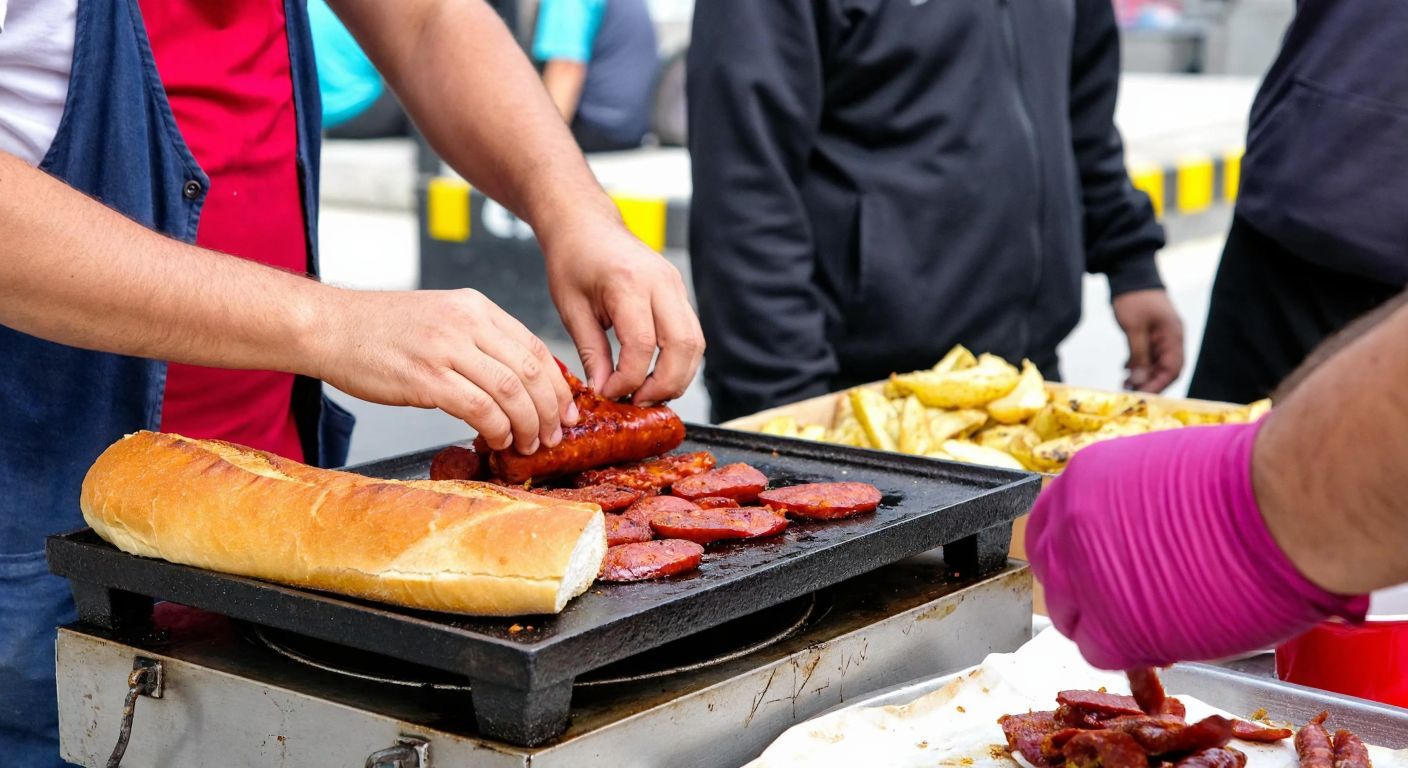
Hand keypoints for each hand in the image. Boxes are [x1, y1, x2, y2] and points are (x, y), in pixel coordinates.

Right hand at [311, 288, 575, 454]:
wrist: (330, 327)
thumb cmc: (381, 330)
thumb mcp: (441, 318)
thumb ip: (479, 342)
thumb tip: (516, 383)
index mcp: (476, 307)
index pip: (534, 347)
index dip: (556, 385)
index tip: (566, 410)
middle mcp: (467, 323)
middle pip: (530, 371)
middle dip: (549, 410)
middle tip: (553, 435)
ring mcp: (446, 348)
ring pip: (510, 391)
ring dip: (527, 424)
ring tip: (528, 444)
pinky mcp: (425, 377)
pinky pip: (479, 408)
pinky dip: (497, 429)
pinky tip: (497, 440)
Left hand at [541, 216, 703, 404]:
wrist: (585, 224)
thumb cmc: (573, 259)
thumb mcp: (571, 309)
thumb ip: (591, 352)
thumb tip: (605, 390)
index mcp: (628, 284)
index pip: (642, 344)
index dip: (628, 378)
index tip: (609, 393)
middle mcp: (661, 283)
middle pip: (683, 346)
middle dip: (664, 384)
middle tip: (637, 402)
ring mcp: (676, 286)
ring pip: (696, 343)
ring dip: (677, 376)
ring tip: (647, 393)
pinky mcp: (679, 292)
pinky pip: (691, 334)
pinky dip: (679, 360)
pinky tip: (655, 374)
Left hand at [1026, 421, 1367, 669]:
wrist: (1287, 504)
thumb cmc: (1253, 481)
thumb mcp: (1166, 473)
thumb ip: (1133, 505)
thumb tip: (1138, 535)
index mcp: (1082, 479)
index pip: (1053, 529)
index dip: (1078, 556)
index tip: (1099, 570)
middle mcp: (1069, 526)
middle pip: (1056, 576)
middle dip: (1087, 594)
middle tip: (1131, 603)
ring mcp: (1085, 578)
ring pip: (1074, 619)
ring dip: (1110, 624)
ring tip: (1163, 619)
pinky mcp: (1114, 628)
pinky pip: (1100, 651)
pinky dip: (1130, 652)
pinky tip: (1166, 639)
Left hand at [1112, 289, 1183, 392]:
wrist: (1131, 275)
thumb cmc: (1134, 299)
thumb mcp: (1134, 328)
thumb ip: (1139, 356)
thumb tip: (1140, 381)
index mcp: (1173, 336)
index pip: (1173, 369)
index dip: (1158, 384)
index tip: (1141, 395)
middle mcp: (1172, 339)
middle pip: (1166, 369)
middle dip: (1149, 382)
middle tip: (1129, 391)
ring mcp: (1162, 337)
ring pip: (1156, 364)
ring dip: (1142, 375)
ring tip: (1124, 383)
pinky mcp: (1152, 336)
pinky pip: (1149, 356)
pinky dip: (1138, 365)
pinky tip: (1125, 370)